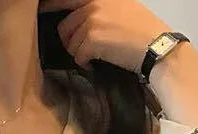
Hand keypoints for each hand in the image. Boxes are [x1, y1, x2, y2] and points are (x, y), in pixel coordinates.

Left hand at [39, 0, 171, 73]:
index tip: (42, 10)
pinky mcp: (91, 38)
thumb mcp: (121, 8)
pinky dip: (86, 64)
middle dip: (70, 42)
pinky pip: (78, 56)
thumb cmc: (142, 31)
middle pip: (64, 26)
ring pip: (70, 43)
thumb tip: (80, 17)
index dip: (50, 5)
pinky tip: (97, 64)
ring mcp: (91, 19)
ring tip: (96, 56)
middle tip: (83, 50)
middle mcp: (94, 3)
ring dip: (80, 54)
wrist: (156, 46)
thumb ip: (99, 8)